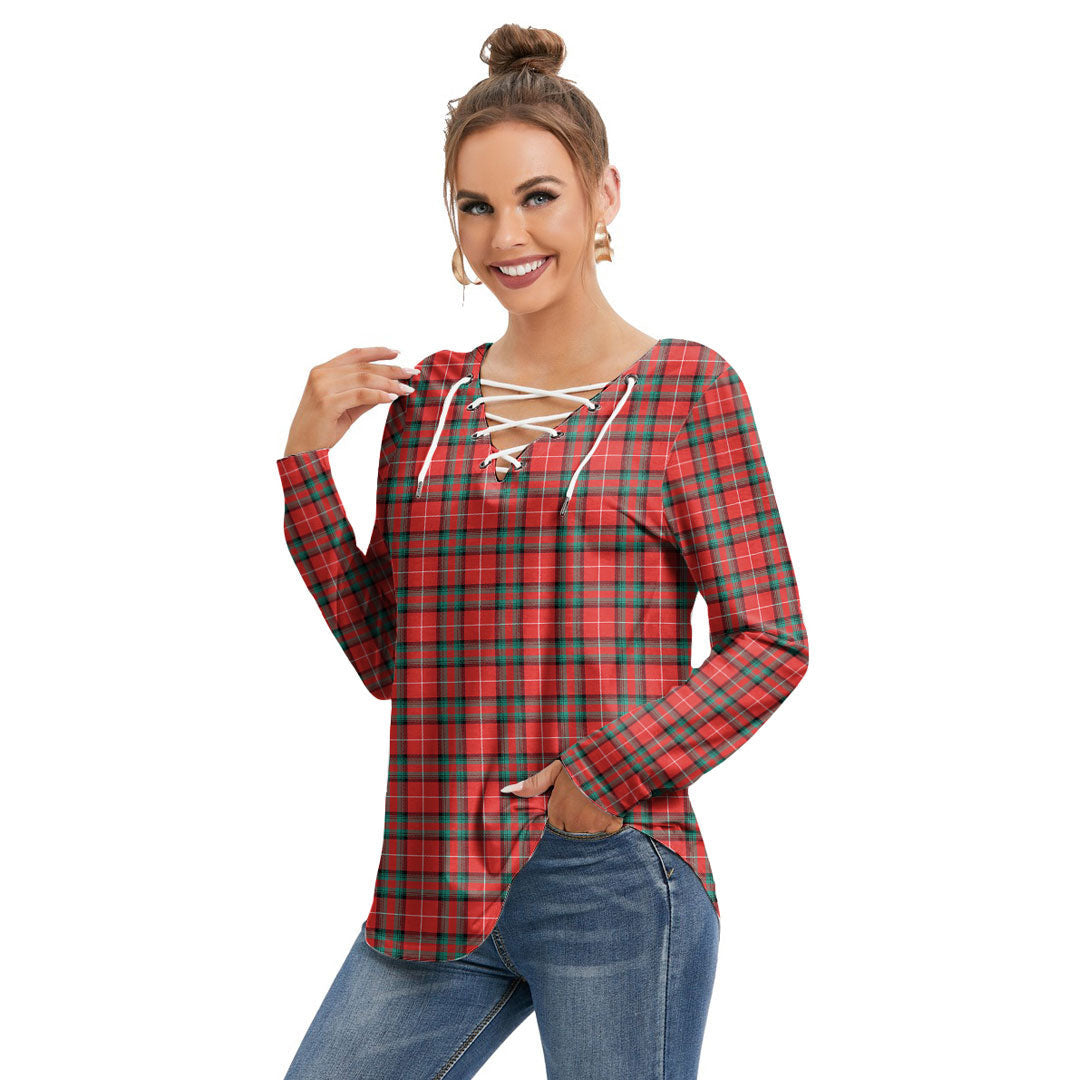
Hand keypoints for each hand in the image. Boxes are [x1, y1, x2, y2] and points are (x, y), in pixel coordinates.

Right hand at [282, 345, 418, 455]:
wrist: (302, 450)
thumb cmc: (323, 429)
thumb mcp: (347, 408)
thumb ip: (364, 394)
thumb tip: (389, 387)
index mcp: (322, 371)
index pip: (355, 354)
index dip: (378, 352)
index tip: (398, 353)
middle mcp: (321, 375)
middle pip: (364, 367)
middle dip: (391, 369)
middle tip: (411, 373)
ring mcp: (323, 388)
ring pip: (364, 379)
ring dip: (390, 383)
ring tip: (407, 389)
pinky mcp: (327, 403)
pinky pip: (360, 395)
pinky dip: (379, 395)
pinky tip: (393, 398)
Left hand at [501, 759, 623, 833]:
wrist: (610, 765)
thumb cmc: (581, 767)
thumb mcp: (556, 771)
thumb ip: (534, 783)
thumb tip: (507, 790)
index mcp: (558, 813)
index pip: (555, 828)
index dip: (562, 821)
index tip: (570, 813)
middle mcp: (572, 826)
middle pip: (572, 835)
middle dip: (577, 827)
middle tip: (585, 812)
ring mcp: (591, 829)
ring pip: (588, 838)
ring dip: (592, 829)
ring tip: (597, 814)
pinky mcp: (609, 829)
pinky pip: (607, 837)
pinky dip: (609, 830)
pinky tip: (610, 819)